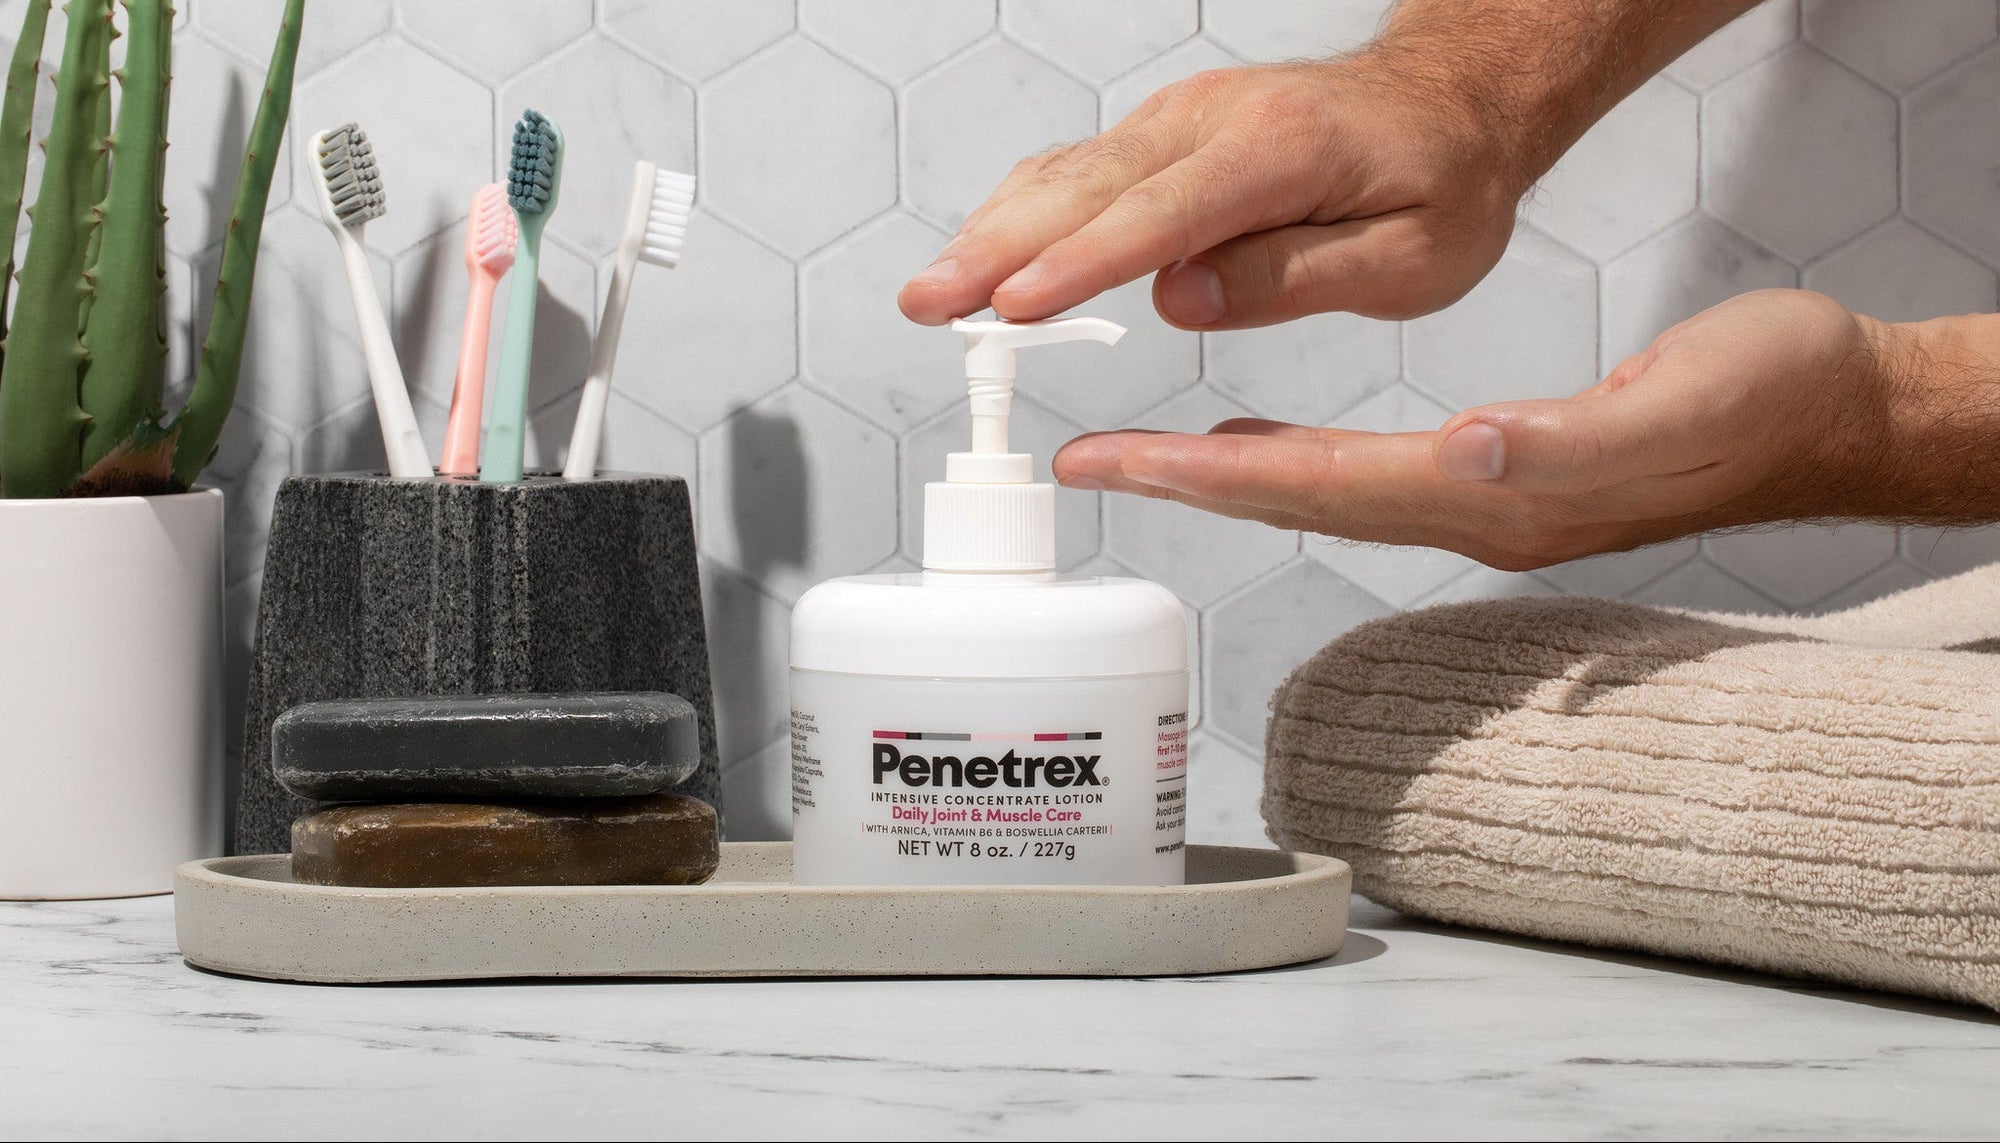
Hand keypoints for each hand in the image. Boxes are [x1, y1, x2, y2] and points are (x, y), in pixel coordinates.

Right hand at [897, 56, 1526, 330]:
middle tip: (930, 304)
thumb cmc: (1441, 183)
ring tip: (933, 292)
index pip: (1161, 215)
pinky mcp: (1164, 132)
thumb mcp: (1413, 258)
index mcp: (1280, 151)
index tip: (1014, 306)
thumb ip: (1295, 278)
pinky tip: (981, 254)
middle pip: (1087, 189)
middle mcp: (1213, 120)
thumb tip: (1182, 299)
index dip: (1080, 264)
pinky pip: (1079, 170)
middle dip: (997, 250)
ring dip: (992, 232)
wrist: (1451, 103)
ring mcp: (1181, 119)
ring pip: (1067, 174)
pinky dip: (1021, 212)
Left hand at [1053, 290, 1930, 569]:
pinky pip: (1367, 481)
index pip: (1323, 487)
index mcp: (1504, 497)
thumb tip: (1465, 454)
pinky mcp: (1503, 483)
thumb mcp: (1681, 401)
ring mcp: (1489, 506)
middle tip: (1083, 467)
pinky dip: (1296, 466)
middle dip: (1182, 487)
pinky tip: (1260, 452)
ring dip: (1225, 481)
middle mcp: (1479, 513)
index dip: (1211, 477)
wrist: (1831, 416)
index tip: (1115, 462)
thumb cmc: (1766, 396)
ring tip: (1141, 462)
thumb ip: (1569, 440)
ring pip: (1325, 494)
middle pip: (1300, 502)